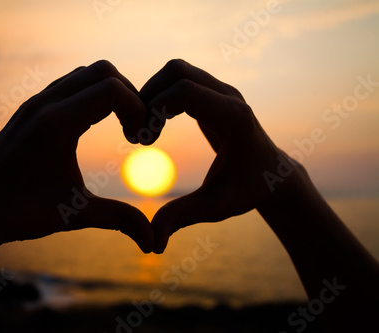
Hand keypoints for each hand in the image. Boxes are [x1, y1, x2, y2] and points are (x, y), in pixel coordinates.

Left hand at [0, 60, 153, 251]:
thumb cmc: (19, 212)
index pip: (111, 88)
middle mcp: (45, 104)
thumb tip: (153, 242)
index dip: (138, 108)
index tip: (139, 139)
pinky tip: (94, 126)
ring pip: (86, 74)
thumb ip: (119, 220)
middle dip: (129, 95)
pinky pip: (70, 84)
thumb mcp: (74, 216)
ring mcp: (36, 103)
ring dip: (110, 93)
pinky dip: (92, 95)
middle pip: (103, 71)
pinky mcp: (32, 108)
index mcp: (56, 125)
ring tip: (119, 127)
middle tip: (134, 129)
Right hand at [140, 59, 304, 252]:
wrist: (274, 176)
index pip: (183, 90)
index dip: (154, 109)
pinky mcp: (214, 94)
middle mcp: (229, 96)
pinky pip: (180, 81)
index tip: (144, 141)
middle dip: (147, 96)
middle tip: (138, 132)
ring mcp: (223, 91)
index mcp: (233, 117)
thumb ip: (182, 218)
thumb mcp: (215, 207)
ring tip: (145, 130)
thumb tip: (153, 244)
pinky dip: (161, 96)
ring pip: (176, 71)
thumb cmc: (248, 190)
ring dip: (152, 94)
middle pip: (176, 70)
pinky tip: (155, 125)